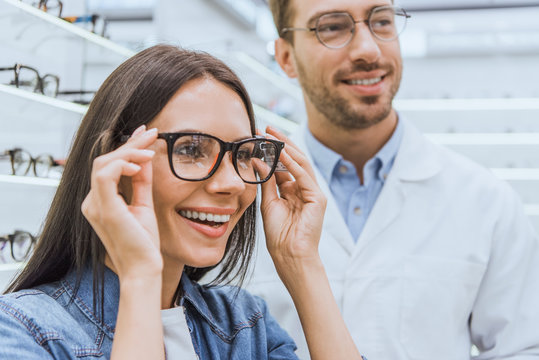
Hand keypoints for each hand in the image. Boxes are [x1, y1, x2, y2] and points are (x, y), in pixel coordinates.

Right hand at [81, 125, 161, 280]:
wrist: (143, 268)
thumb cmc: (143, 242)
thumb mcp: (143, 204)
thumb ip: (141, 181)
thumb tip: (145, 158)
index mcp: (100, 201)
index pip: (109, 166)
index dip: (127, 147)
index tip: (146, 133)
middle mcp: (92, 201)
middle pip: (105, 161)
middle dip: (130, 144)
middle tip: (152, 133)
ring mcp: (95, 205)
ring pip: (103, 164)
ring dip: (128, 152)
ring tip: (150, 150)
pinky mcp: (104, 209)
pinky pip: (105, 175)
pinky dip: (122, 165)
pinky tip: (139, 166)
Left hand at [259, 127, 326, 270]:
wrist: (289, 256)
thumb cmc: (279, 234)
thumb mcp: (268, 202)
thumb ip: (265, 181)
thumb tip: (257, 159)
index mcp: (292, 190)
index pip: (283, 164)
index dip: (272, 150)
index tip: (258, 136)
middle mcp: (304, 189)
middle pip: (294, 160)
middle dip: (281, 143)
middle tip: (266, 128)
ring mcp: (313, 193)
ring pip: (301, 164)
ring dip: (287, 148)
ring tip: (273, 135)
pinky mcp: (318, 199)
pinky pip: (305, 176)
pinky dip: (294, 164)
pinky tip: (283, 153)